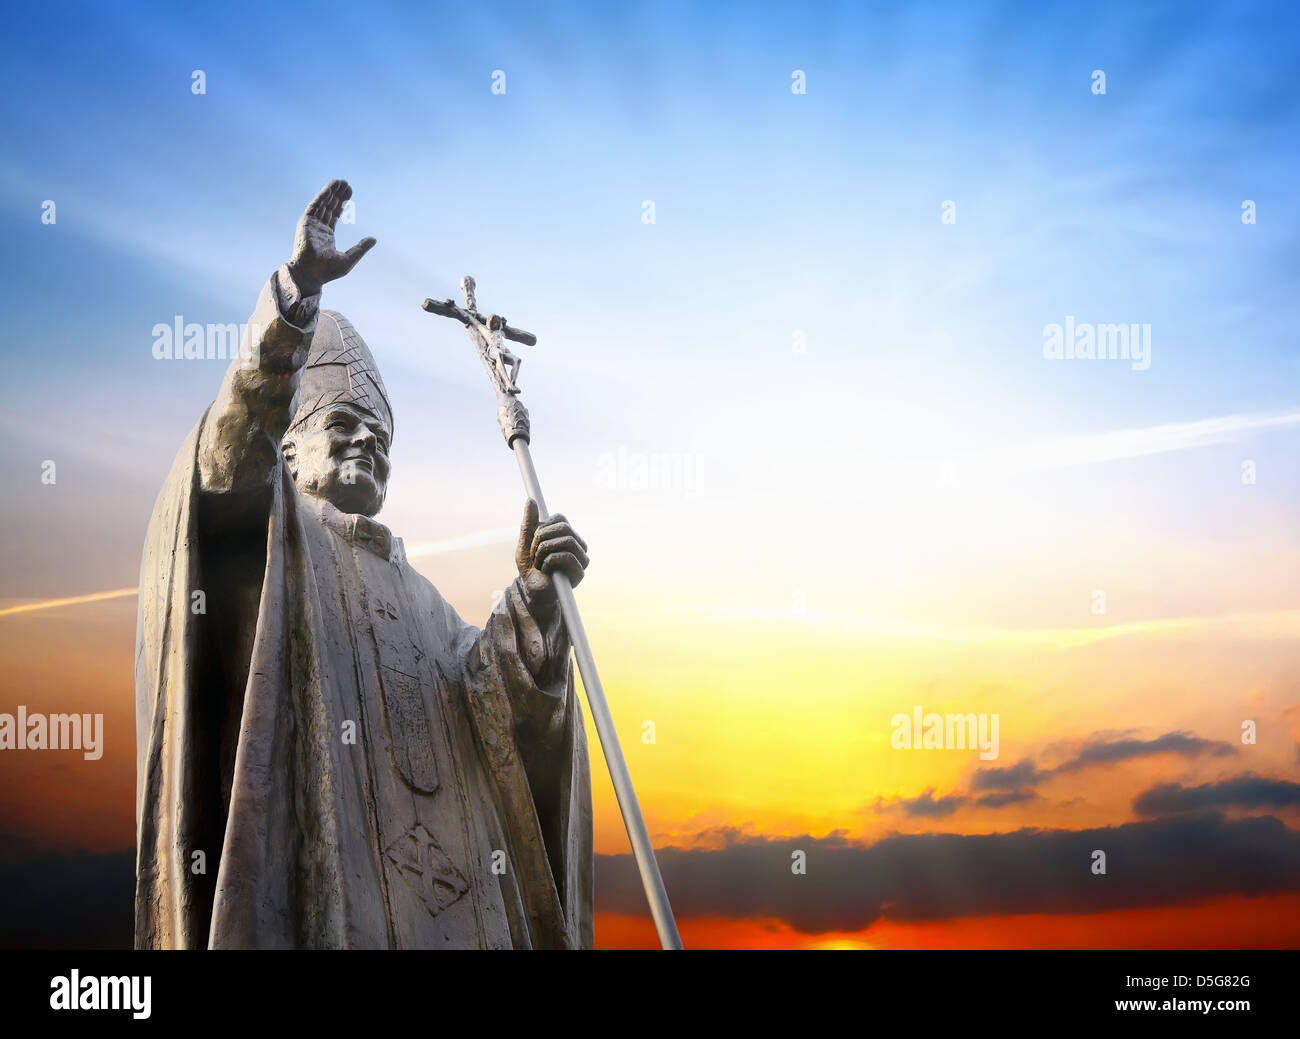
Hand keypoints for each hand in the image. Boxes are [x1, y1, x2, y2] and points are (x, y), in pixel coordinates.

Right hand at [286, 179, 376, 296]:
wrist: (311, 275)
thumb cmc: (327, 272)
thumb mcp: (349, 259)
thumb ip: (360, 248)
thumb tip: (374, 239)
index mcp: (326, 236)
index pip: (334, 215)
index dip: (342, 204)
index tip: (349, 193)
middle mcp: (318, 228)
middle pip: (329, 207)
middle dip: (338, 195)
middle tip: (346, 184)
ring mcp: (311, 225)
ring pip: (323, 204)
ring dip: (331, 192)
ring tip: (341, 181)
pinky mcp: (305, 223)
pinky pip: (315, 206)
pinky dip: (322, 196)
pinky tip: (330, 189)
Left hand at [515, 499, 588, 595]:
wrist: (532, 592)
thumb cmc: (531, 569)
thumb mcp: (525, 544)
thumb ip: (528, 523)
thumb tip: (530, 500)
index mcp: (568, 535)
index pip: (560, 518)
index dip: (543, 526)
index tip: (535, 539)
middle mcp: (578, 545)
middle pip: (563, 527)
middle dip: (541, 539)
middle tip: (534, 554)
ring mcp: (582, 559)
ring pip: (566, 540)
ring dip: (544, 551)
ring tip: (539, 563)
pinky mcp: (580, 572)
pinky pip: (565, 556)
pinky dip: (548, 562)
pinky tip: (546, 570)